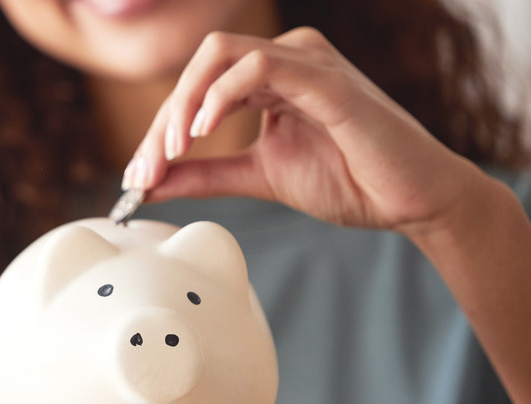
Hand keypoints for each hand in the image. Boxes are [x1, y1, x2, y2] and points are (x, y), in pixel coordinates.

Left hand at [122, 27, 483, 231]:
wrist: (410, 202)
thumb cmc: (348, 181)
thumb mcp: (258, 176)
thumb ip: (205, 174)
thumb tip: (150, 182)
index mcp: (270, 79)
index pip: (198, 88)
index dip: (159, 130)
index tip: (138, 176)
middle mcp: (286, 59)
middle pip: (200, 65)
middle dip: (163, 118)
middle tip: (144, 169)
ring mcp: (307, 63)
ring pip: (221, 56)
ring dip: (184, 104)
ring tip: (170, 151)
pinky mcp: (327, 80)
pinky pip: (261, 65)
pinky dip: (222, 94)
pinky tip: (203, 129)